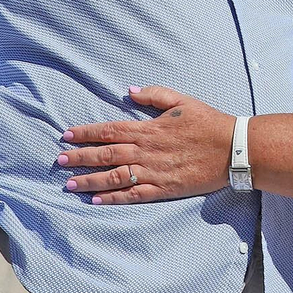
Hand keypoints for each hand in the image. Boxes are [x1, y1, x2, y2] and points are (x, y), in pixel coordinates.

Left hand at [59, 87, 236, 204]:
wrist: (233, 148)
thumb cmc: (208, 122)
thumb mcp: (182, 100)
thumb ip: (154, 95)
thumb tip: (129, 91)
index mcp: (149, 128)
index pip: (110, 130)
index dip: (87, 133)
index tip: (67, 135)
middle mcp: (147, 151)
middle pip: (106, 154)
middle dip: (80, 157)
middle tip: (59, 160)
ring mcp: (154, 172)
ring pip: (114, 177)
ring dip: (89, 180)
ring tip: (69, 183)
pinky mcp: (164, 189)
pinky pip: (133, 195)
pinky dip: (113, 198)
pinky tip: (96, 200)